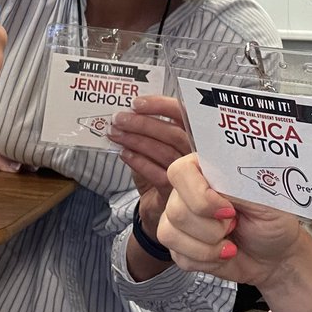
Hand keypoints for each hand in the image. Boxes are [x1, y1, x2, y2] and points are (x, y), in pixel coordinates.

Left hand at [107, 95, 188, 235]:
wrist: (156, 207)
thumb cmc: (155, 172)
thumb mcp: (152, 147)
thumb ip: (146, 130)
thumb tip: (124, 113)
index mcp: (192, 136)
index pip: (183, 115)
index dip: (161, 106)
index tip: (136, 103)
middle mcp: (195, 154)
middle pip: (173, 133)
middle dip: (142, 123)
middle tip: (119, 119)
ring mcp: (190, 175)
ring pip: (164, 152)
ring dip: (136, 140)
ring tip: (115, 134)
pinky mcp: (176, 193)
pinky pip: (157, 174)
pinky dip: (138, 162)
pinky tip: (124, 154)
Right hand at [158, 153, 306, 287]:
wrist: (275, 257)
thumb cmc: (274, 222)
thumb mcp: (266, 199)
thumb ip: (239, 185)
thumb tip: (220, 179)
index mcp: (207, 170)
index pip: (180, 171)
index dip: (200, 195)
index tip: (229, 210)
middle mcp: (189, 191)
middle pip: (175, 209)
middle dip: (211, 228)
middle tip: (235, 224)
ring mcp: (182, 219)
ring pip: (171, 234)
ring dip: (208, 247)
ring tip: (229, 243)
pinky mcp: (180, 245)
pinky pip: (178, 256)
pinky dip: (206, 261)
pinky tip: (222, 254)